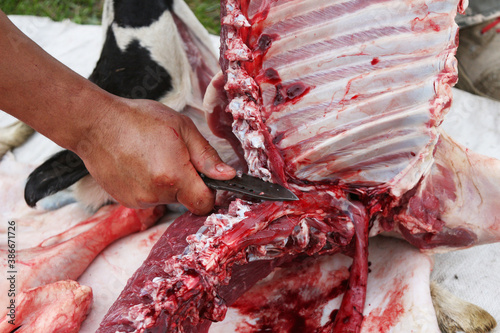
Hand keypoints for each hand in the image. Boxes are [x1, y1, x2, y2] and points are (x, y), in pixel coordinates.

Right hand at [76, 97, 235, 214]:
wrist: (96, 123)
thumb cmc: (139, 119)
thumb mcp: (181, 128)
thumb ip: (207, 156)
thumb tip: (228, 177)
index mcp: (174, 176)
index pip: (205, 204)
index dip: (210, 192)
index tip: (206, 177)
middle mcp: (156, 195)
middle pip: (187, 200)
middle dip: (187, 182)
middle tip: (174, 156)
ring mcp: (139, 201)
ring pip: (168, 199)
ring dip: (168, 183)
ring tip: (153, 157)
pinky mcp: (126, 201)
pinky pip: (150, 198)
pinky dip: (150, 185)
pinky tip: (140, 165)